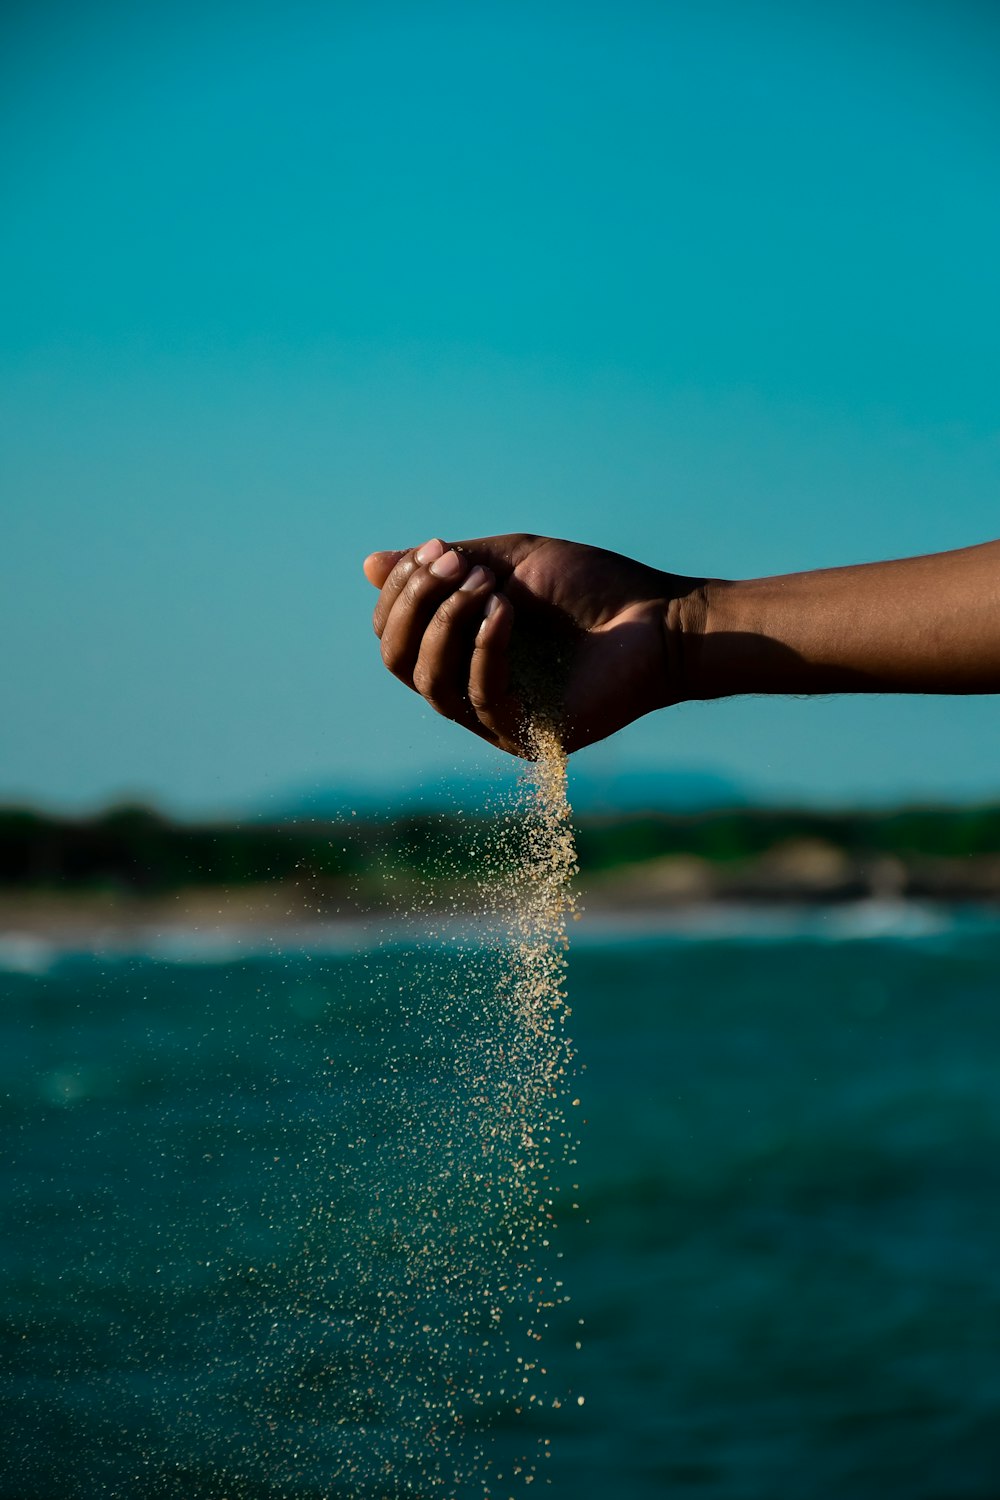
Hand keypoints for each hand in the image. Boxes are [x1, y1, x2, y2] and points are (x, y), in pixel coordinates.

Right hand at [363, 533, 703, 756]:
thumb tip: (369, 564)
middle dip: (413, 605)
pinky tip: (505, 610)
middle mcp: (468, 689)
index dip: (401, 590)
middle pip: (397, 660)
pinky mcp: (528, 734)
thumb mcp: (510, 562)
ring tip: (486, 585)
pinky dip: (484, 648)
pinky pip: (480, 697)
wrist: (662, 619)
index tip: (435, 548)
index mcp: (459, 650)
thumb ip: (446, 566)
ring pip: (428, 683)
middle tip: (449, 564)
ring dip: (446, 622)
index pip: (395, 632)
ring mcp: (496, 718)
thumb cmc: (593, 588)